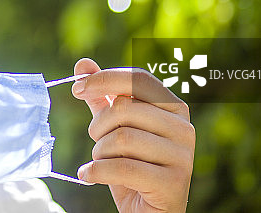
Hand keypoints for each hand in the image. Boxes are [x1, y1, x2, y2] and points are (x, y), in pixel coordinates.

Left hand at [71, 58, 193, 212]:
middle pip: (124, 108)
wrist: (149, 212)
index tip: (77, 89)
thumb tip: (83, 64)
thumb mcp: (115, 127)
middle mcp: (183, 128)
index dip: (104, 79)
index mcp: (173, 107)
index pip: (138, 78)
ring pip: (122, 138)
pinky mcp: (173, 183)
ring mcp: (182, 156)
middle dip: (98, 125)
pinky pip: (123, 168)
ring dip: (99, 152)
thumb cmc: (132, 165)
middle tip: (95, 140)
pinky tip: (88, 175)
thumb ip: (102, 96)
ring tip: (100, 161)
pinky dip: (96, 171)